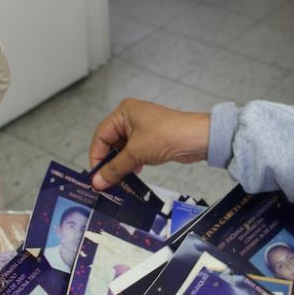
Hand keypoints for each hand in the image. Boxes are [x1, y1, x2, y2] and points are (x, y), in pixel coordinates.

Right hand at [89, 98, 210, 189]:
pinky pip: (135, 153)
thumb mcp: (136, 153)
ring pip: (123, 150)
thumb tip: (97, 182)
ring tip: (118, 181)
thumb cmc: (167, 136)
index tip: (96, 176)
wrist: (197, 138)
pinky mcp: (151, 139)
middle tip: (105, 181)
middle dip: (109, 162)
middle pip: (111, 143)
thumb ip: (115, 168)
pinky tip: (133, 174)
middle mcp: (131, 118)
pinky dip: (132, 163)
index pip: (101, 135)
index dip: (97, 156)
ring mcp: (142, 128)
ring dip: (120, 165)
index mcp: (123, 112)